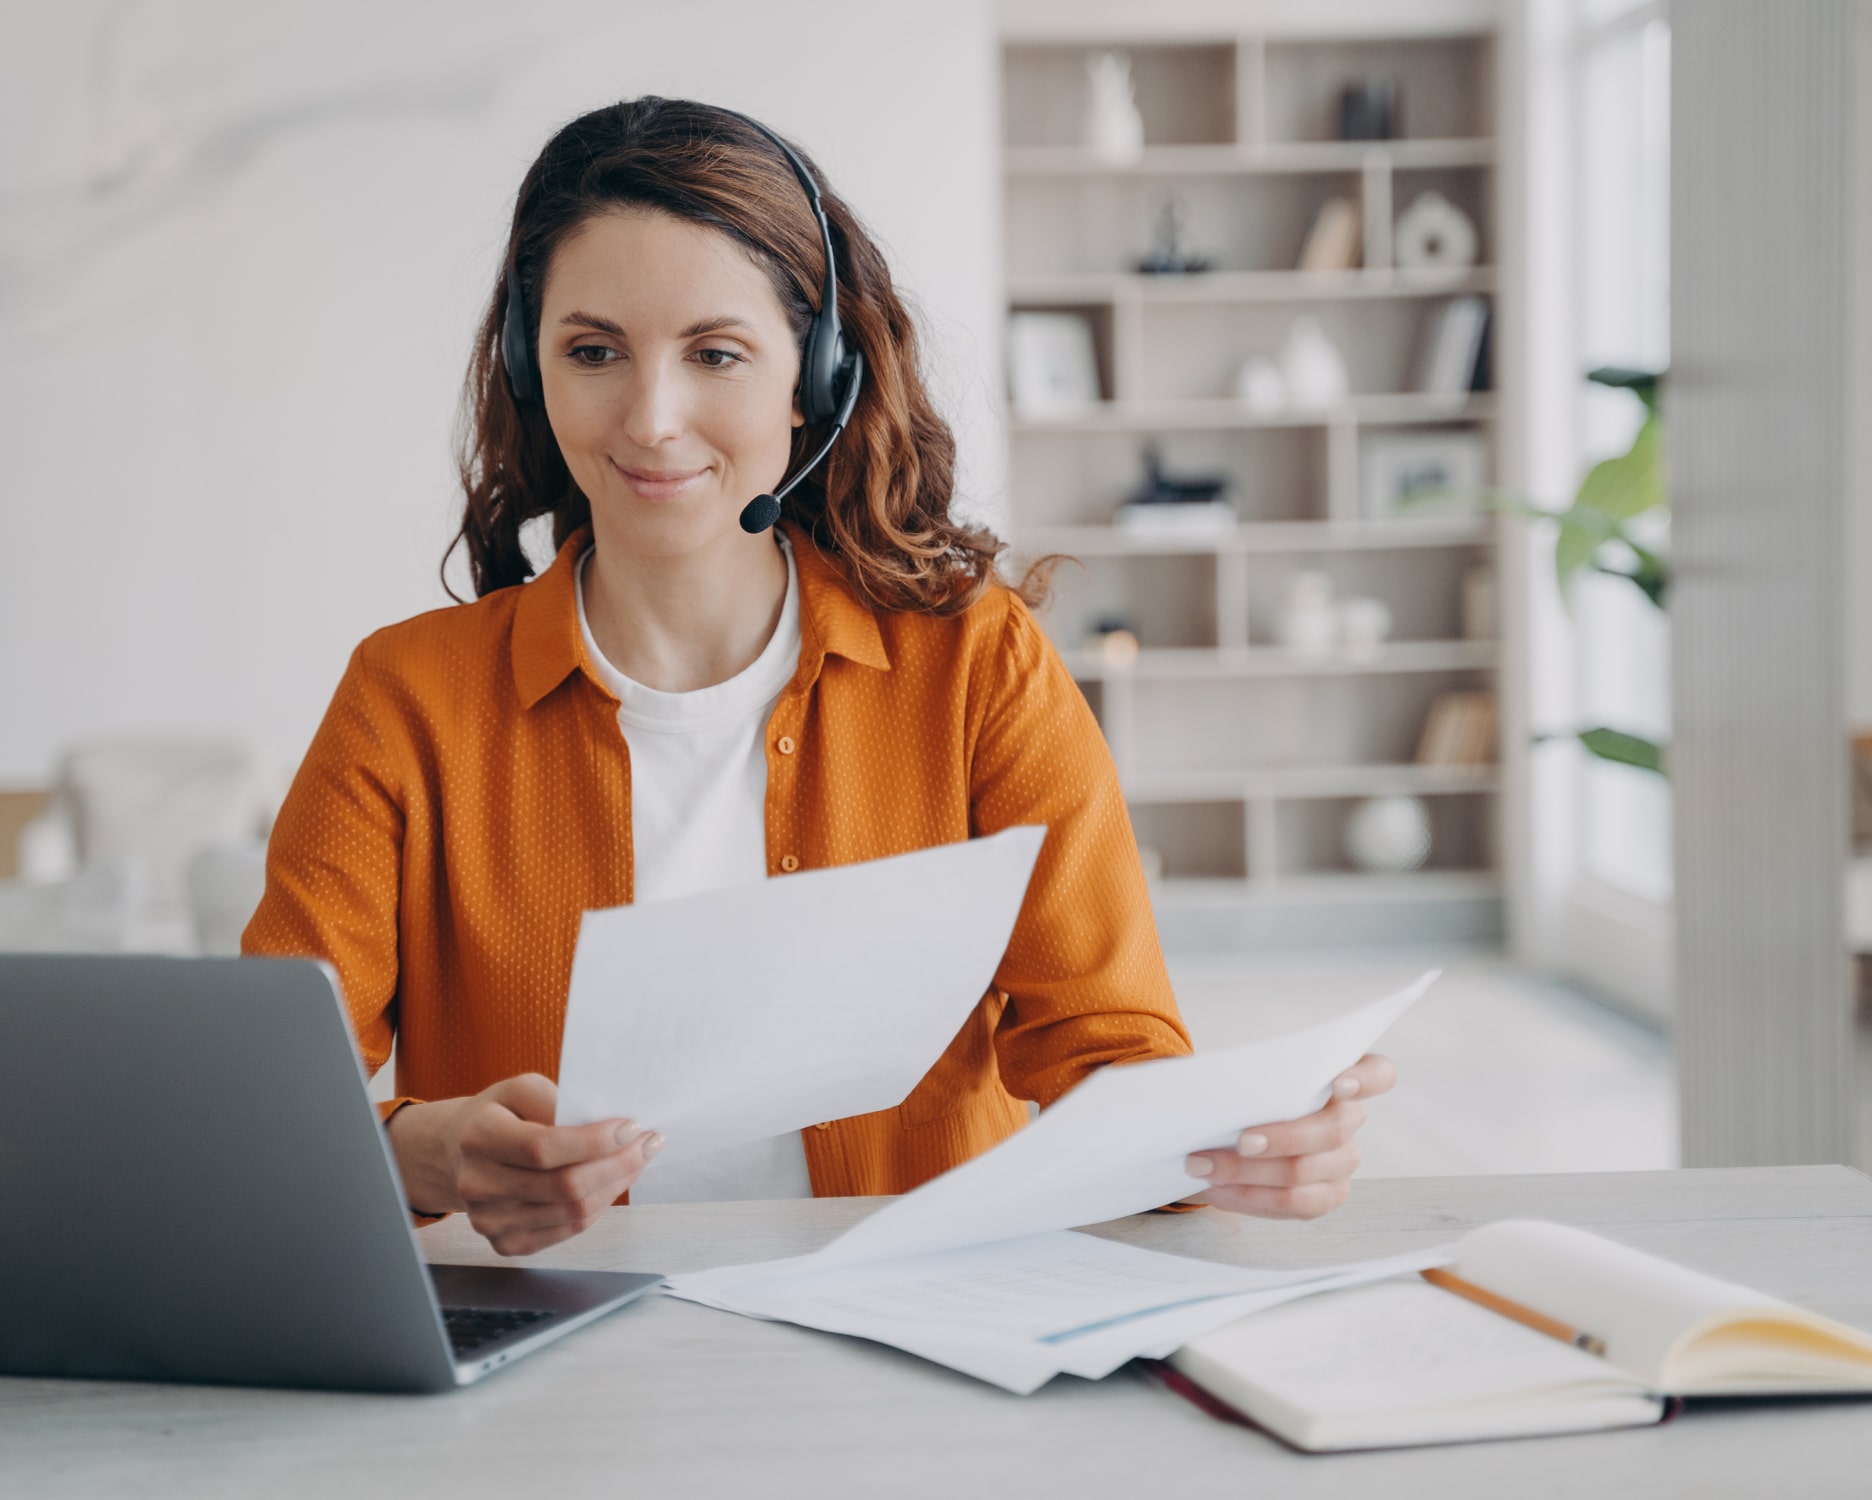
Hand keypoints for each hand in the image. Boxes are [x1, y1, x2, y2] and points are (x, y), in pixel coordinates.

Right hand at [384, 1073, 661, 1255]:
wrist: (460, 1153)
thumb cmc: (501, 1115)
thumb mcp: (521, 1089)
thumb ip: (557, 1099)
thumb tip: (605, 1122)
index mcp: (479, 1137)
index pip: (544, 1148)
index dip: (595, 1141)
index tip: (633, 1126)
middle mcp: (478, 1185)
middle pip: (565, 1186)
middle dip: (618, 1164)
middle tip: (648, 1144)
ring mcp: (489, 1221)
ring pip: (572, 1213)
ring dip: (616, 1185)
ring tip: (636, 1160)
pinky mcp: (505, 1243)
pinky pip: (567, 1230)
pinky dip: (599, 1206)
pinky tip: (612, 1182)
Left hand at [1180, 1053, 1395, 1219]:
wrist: (1227, 1131)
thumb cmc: (1245, 1094)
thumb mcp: (1249, 1076)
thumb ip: (1253, 1076)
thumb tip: (1225, 1089)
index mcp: (1342, 1077)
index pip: (1379, 1074)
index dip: (1365, 1079)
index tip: (1337, 1083)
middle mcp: (1350, 1120)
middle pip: (1332, 1130)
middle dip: (1283, 1138)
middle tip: (1240, 1140)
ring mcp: (1342, 1161)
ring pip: (1304, 1172)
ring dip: (1248, 1172)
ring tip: (1204, 1165)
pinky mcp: (1326, 1195)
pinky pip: (1293, 1204)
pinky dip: (1249, 1196)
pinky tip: (1218, 1187)